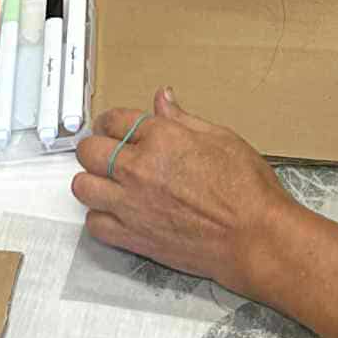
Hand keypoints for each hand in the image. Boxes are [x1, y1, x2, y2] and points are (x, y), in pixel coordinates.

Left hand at [73, 91, 284, 299]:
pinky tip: (115, 212)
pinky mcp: (134, 237)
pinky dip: (100, 218)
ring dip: (92, 181)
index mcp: (161, 138)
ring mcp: (132, 204)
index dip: (111, 121)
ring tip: (107, 182)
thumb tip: (163, 99)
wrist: (254, 238)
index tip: (112, 126)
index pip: (114, 119)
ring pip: (83, 187)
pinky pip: (95, 224)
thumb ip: (183, 119)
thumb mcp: (221, 138)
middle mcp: (139, 169)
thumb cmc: (247, 190)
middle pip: (89, 150)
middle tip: (107, 152)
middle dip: (96, 147)